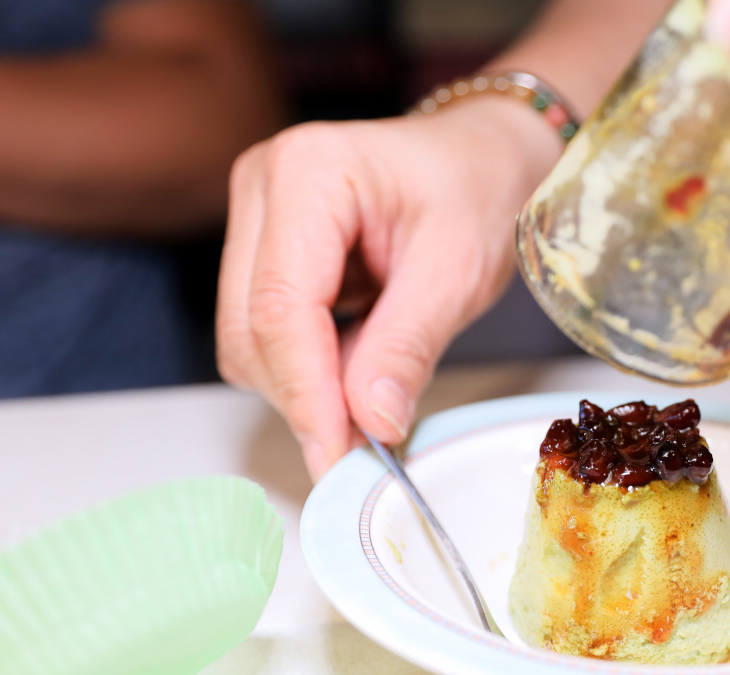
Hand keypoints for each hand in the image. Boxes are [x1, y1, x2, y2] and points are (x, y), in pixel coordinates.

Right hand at [217, 100, 562, 478]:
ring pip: (247, 340)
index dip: (306, 393)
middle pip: (249, 328)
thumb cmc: (477, 193)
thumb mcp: (458, 272)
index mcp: (308, 171)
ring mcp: (255, 217)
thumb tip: (371, 423)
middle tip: (369, 443)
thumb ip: (408, 347)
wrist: (482, 161)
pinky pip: (264, 335)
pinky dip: (310, 368)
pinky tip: (361, 359)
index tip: (336, 458)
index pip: (280, 307)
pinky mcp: (262, 251)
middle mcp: (262, 186)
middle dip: (306, 396)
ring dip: (307, 385)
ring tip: (380, 382)